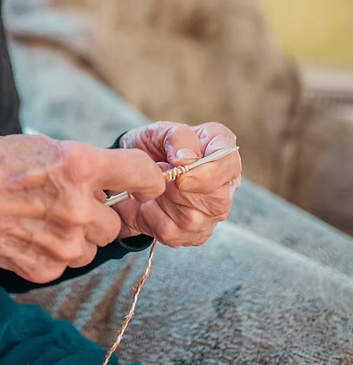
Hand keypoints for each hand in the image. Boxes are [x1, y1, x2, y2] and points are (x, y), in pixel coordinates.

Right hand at [0, 134, 165, 282]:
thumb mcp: (44, 146)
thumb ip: (80, 163)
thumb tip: (105, 177)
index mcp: (80, 166)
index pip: (141, 175)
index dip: (148, 179)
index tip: (147, 184)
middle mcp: (79, 207)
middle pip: (116, 222)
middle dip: (98, 215)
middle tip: (69, 203)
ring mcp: (63, 243)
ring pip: (92, 247)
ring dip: (78, 237)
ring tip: (45, 220)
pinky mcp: (47, 269)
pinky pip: (66, 263)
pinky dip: (54, 253)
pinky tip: (30, 235)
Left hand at [112, 121, 241, 247]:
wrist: (134, 170)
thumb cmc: (154, 146)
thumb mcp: (162, 131)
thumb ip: (179, 138)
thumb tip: (186, 159)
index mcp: (221, 149)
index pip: (230, 166)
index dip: (207, 174)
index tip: (180, 175)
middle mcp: (225, 185)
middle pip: (217, 199)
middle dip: (179, 189)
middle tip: (158, 172)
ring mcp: (212, 213)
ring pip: (193, 219)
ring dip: (163, 201)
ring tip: (153, 185)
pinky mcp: (194, 234)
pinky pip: (173, 233)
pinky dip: (152, 217)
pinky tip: (148, 203)